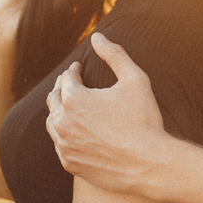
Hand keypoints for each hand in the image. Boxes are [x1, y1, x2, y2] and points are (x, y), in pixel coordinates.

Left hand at [45, 33, 168, 195]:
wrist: (150, 166)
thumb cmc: (145, 120)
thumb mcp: (135, 79)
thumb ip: (114, 54)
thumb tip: (97, 37)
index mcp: (74, 99)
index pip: (66, 78)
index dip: (73, 71)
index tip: (79, 68)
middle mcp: (63, 122)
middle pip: (54, 99)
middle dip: (62, 87)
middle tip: (71, 83)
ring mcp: (64, 145)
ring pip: (52, 122)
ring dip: (59, 110)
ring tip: (68, 105)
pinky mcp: (70, 163)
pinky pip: (59, 144)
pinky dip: (63, 133)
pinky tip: (73, 130)